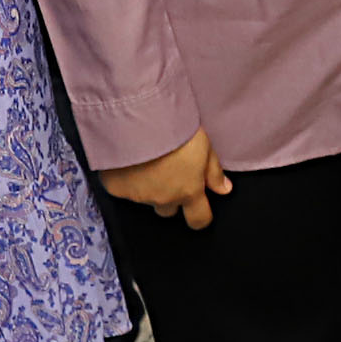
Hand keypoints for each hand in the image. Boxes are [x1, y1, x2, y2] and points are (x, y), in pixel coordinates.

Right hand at [100, 128, 231, 226]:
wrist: (140, 121)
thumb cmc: (176, 131)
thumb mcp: (204, 147)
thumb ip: (214, 173)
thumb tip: (224, 190)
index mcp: (189, 191)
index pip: (199, 219)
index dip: (200, 216)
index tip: (198, 209)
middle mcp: (164, 199)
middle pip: (168, 210)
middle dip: (170, 197)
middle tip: (167, 173)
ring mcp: (139, 196)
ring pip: (146, 199)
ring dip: (148, 186)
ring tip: (146, 161)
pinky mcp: (117, 189)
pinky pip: (123, 189)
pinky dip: (125, 179)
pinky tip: (128, 160)